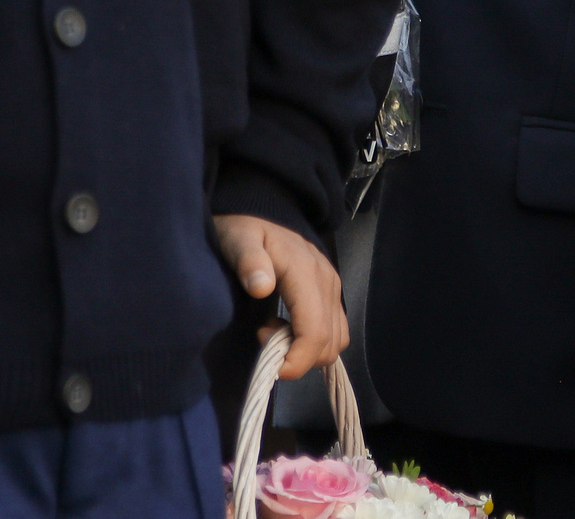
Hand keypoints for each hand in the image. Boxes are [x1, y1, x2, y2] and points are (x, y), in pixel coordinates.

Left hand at [214, 213, 348, 377]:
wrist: (262, 207)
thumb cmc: (245, 226)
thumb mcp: (237, 239)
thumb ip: (249, 261)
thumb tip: (261, 287)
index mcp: (306, 272)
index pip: (315, 331)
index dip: (298, 361)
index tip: (272, 368)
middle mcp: (327, 281)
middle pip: (330, 343)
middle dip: (298, 357)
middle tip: (264, 336)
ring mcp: (332, 286)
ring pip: (336, 340)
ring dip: (307, 351)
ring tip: (274, 331)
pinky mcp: (330, 290)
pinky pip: (335, 329)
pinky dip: (314, 341)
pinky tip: (287, 327)